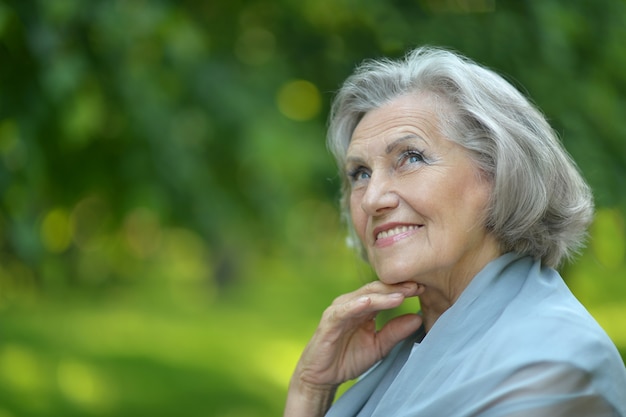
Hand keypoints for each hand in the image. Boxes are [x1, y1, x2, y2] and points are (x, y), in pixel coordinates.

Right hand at [284, 281, 422, 415]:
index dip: (403, 290)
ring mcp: (339, 310)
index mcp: (364, 307)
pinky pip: (343, 310)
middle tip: (417, 286)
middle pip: (376, 290)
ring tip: (401, 294)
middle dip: (397, 288)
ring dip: (382, 295)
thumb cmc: (348, 359)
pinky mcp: (329, 321)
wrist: (321, 377)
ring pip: (363, 297)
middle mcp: (351, 304)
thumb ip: (395, 331)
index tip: (424, 288)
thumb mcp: (379, 346)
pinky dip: (356, 305)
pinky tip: (369, 302)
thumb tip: (418, 318)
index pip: (385, 293)